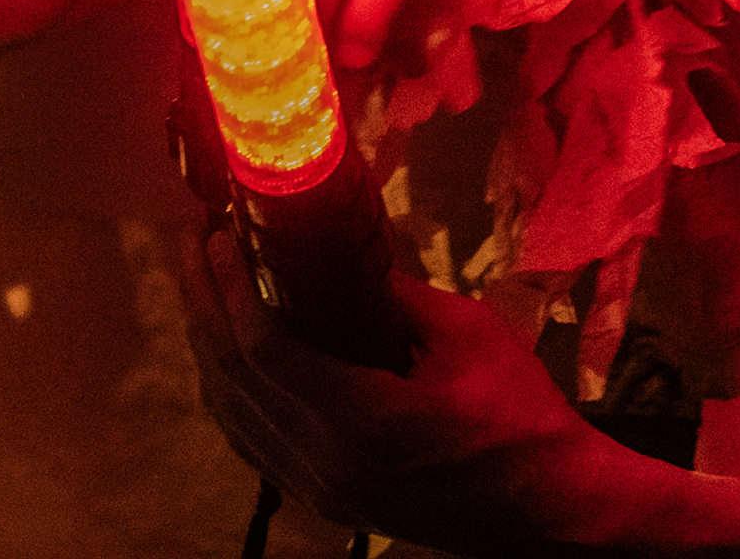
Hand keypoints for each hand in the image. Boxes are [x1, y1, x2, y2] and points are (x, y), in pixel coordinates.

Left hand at [176, 224, 590, 547]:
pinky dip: (226, 389)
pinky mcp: (320, 496)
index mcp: (360, 419)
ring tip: (202, 281)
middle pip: (231, 376)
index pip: (263, 348)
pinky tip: (226, 351)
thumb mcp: (468, 336)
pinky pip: (248, 440)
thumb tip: (345, 246)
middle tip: (195, 238)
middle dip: (203, 300)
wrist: (544, 506)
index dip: (230, 286)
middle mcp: (321, 460)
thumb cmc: (519, 417)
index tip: (218, 232)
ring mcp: (314, 485)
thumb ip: (397, 294)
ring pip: (229, 412)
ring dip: (206, 341)